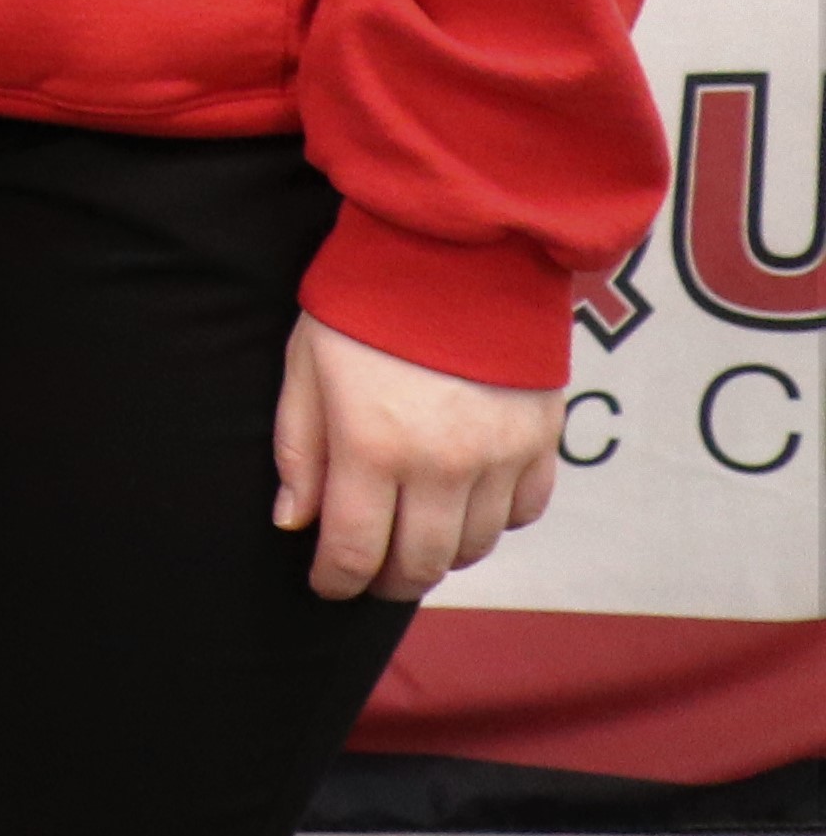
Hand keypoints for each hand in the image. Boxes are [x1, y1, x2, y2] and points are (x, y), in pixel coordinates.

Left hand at [278, 310, 565, 599]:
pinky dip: (494, 521)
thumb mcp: (305, 367)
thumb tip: (294, 522)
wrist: (453, 250)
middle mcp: (441, 465)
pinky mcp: (541, 441)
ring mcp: (498, 457)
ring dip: (440, 554)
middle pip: (420, 564)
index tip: (326, 584)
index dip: (336, 581)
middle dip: (387, 580)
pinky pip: (524, 512)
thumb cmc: (363, 304)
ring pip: (473, 546)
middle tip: (368, 573)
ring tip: (412, 536)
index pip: (355, 551)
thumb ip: (299, 451)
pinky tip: (465, 503)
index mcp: (372, 447)